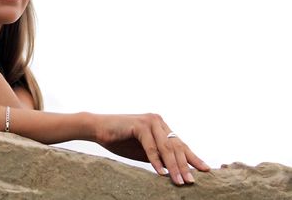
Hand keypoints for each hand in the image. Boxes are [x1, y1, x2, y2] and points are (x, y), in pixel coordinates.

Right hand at [94, 113, 209, 184]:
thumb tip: (175, 171)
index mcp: (161, 126)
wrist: (97, 128)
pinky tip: (161, 173)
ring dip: (173, 166)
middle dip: (185, 166)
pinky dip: (156, 160)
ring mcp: (149, 121)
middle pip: (176, 146)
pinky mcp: (139, 125)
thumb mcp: (143, 151)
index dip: (192, 158)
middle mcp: (158, 121)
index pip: (180, 144)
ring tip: (180, 181)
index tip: (205, 170)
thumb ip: (158, 156)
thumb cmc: (119, 140)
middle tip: (191, 182)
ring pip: (166, 147)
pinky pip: (151, 146)